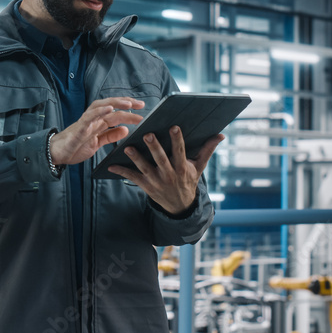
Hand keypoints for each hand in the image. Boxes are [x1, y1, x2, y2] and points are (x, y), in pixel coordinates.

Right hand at [49, 97, 144, 165]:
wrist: (56, 154)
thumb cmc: (74, 147)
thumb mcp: (97, 143)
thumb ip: (110, 136)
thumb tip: (126, 130)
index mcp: (97, 123)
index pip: (115, 112)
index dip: (128, 109)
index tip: (141, 108)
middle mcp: (92, 120)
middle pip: (110, 106)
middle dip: (125, 103)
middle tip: (141, 104)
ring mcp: (85, 123)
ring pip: (100, 107)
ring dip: (114, 103)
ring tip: (128, 103)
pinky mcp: (78, 129)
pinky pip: (89, 118)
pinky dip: (99, 111)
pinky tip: (108, 108)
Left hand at [108, 126, 224, 214]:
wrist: (180, 206)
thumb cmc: (189, 180)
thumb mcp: (199, 167)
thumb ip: (207, 150)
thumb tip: (220, 135)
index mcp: (182, 168)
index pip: (180, 151)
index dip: (177, 140)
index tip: (174, 126)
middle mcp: (169, 175)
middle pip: (161, 159)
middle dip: (154, 147)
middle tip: (148, 134)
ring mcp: (156, 181)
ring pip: (145, 168)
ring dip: (136, 158)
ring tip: (128, 148)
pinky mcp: (146, 186)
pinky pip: (132, 177)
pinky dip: (121, 171)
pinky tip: (111, 164)